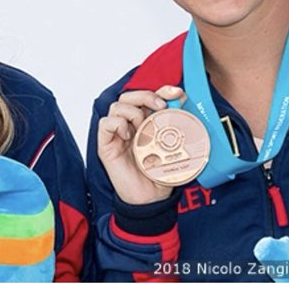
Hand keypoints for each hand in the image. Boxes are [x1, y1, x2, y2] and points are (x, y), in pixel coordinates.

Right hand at [97, 85, 182, 204]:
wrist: (150, 198)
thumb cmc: (160, 173)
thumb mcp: (175, 146)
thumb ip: (177, 125)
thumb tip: (183, 103)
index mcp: (146, 122)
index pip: (148, 97)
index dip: (161, 89)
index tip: (177, 92)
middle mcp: (130, 125)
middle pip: (129, 95)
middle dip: (146, 95)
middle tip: (161, 106)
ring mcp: (117, 134)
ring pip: (117, 106)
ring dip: (133, 112)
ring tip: (143, 127)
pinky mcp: (106, 145)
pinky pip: (105, 123)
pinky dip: (117, 124)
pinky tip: (128, 135)